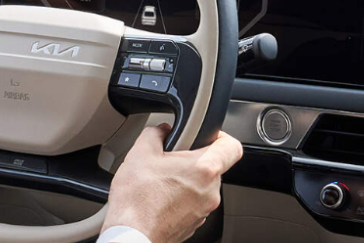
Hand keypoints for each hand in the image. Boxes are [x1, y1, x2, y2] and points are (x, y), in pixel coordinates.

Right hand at [101, 124, 242, 242]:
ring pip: (201, 186)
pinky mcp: (194, 223)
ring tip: (159, 180)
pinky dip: (180, 198)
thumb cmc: (137, 199)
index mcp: (204, 169)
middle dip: (192, 160)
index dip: (220, 137)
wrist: (132, 234)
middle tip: (169, 160)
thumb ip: (155, 133)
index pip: (232, 147)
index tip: (205, 136)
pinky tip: (158, 197)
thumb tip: (161, 130)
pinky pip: (193, 203)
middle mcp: (211, 192)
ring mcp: (204, 210)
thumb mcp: (140, 153)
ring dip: (185, 180)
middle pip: (212, 167)